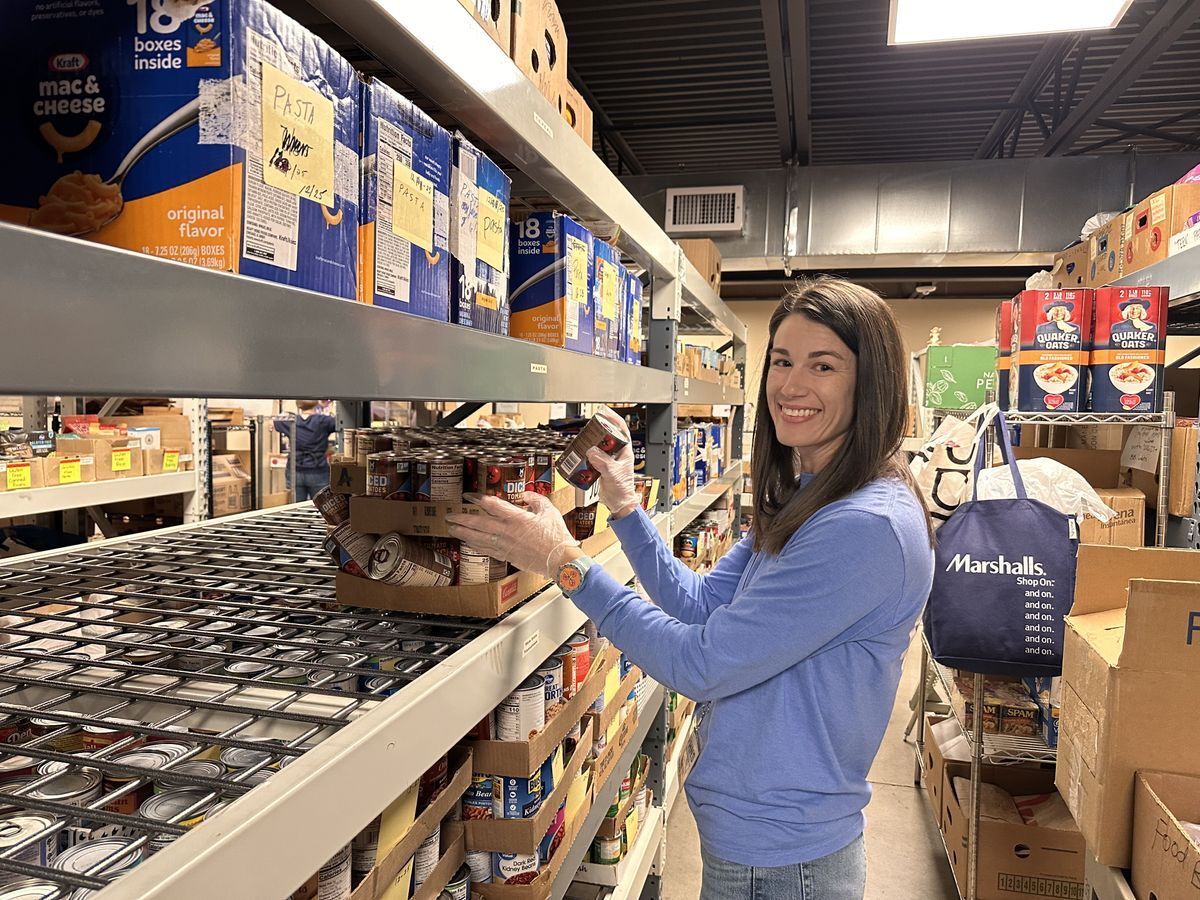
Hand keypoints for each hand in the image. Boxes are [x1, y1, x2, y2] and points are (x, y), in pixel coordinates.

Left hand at [446, 492, 579, 578]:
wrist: (560, 560)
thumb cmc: (556, 537)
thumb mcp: (549, 511)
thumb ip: (535, 500)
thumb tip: (525, 495)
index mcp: (517, 518)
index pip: (492, 505)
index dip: (478, 499)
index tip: (468, 496)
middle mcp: (507, 532)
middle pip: (479, 524)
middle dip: (462, 519)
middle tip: (450, 516)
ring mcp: (505, 545)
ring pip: (479, 539)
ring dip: (463, 534)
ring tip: (452, 529)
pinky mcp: (507, 556)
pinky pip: (486, 550)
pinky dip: (475, 546)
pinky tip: (468, 543)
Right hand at [587, 406, 638, 518]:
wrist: (618, 503)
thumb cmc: (622, 490)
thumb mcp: (612, 474)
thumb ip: (603, 462)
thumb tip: (592, 451)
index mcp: (625, 452)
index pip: (621, 429)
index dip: (613, 419)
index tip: (604, 412)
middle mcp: (618, 453)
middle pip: (609, 434)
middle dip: (600, 427)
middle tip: (590, 423)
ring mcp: (610, 459)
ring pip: (600, 444)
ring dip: (592, 439)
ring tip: (584, 435)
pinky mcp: (602, 465)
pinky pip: (594, 454)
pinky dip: (587, 451)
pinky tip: (581, 451)